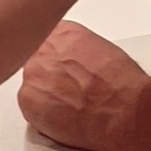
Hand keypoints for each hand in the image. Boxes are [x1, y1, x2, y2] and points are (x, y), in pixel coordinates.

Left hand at [16, 23, 150, 150]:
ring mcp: (33, 73)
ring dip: (44, 96)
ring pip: (32, 85)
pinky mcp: (27, 99)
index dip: (54, 58)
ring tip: (70, 106)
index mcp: (63, 33)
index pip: (44, 37)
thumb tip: (76, 63)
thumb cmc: (121, 84)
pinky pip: (29, 108)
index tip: (62, 68)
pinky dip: (42, 116)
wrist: (123, 109)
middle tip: (68, 91)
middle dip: (48, 76)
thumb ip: (78, 52)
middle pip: (35, 62)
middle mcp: (44, 49)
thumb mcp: (103, 51)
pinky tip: (64, 118)